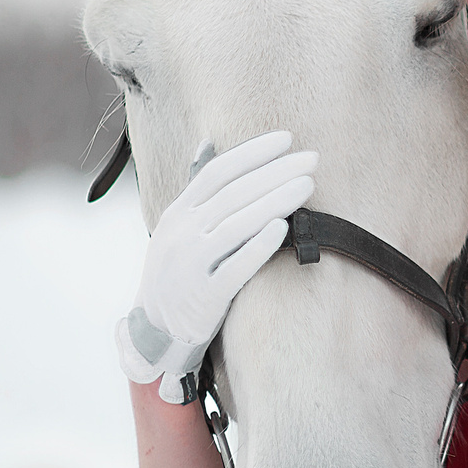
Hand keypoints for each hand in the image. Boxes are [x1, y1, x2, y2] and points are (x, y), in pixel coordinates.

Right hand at [116, 132, 317, 402]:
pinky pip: (234, 268)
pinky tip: (283, 228)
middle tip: (311, 158)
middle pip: (232, 194)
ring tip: (308, 185)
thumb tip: (208, 144)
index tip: (287, 138)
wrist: (155, 328)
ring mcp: (191, 265)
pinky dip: (258, 246)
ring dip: (275, 201)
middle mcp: (181, 234)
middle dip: (275, 172)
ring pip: (235, 225)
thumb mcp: (177, 227)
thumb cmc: (178, 271)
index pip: (216, 172)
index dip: (252, 152)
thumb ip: (196, 190)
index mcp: (178, 213)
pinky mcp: (205, 297)